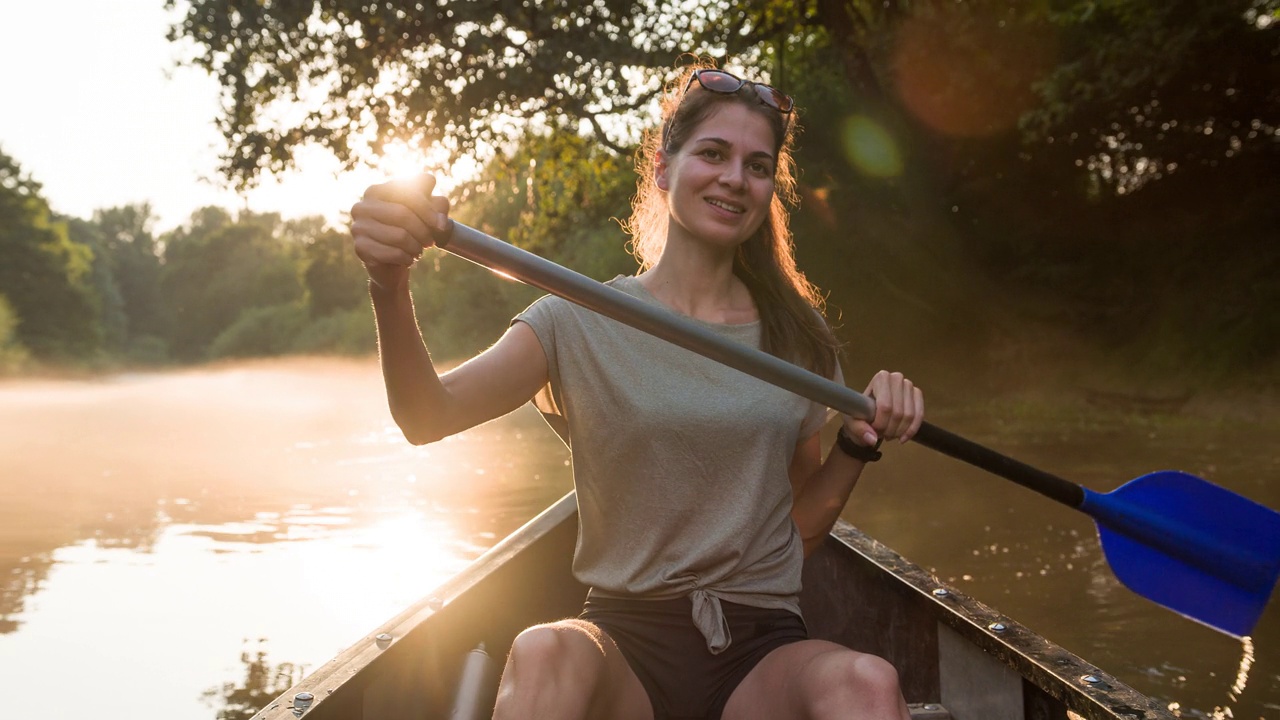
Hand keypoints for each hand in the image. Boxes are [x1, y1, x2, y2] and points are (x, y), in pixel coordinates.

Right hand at [349, 173, 451, 289]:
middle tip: (429, 242)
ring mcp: (358, 227)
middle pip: (403, 213)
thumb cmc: (411, 231)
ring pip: (399, 235)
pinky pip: (393, 253)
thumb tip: (440, 220)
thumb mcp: (429, 213)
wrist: (392, 263)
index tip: (442, 226)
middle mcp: (362, 206)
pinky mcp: (360, 248)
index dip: (428, 210)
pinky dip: (407, 258)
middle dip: (423, 231)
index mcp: (377, 190)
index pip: (407, 193)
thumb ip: (438, 205)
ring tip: (418, 250)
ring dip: (416, 247)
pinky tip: (408, 259)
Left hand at [842, 370, 923, 446]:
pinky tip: (902, 438)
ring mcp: (909, 386)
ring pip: (909, 416)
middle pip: (898, 413)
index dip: (881, 424)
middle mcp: (897, 378)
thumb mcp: (852, 423)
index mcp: (880, 378)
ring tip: (889, 435)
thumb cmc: (859, 415)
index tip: (874, 431)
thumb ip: (859, 430)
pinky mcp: (917, 395)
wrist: (869, 414)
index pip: (885, 406)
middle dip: (890, 429)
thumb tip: (872, 439)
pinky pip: (919, 415)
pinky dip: (911, 429)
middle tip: (881, 435)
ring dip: (899, 431)